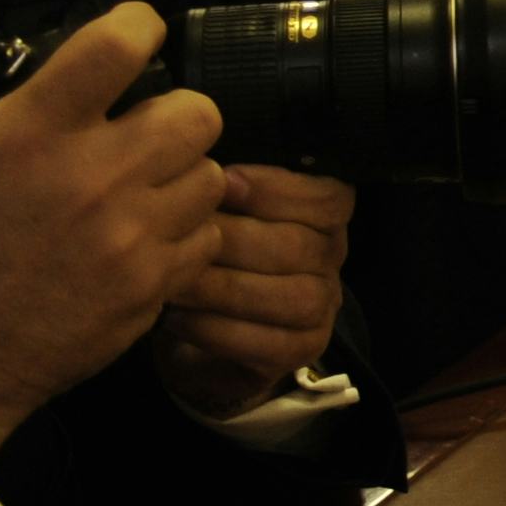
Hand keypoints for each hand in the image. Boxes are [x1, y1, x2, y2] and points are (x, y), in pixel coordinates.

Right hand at [0, 0, 227, 476]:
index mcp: (32, 132)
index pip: (123, 44)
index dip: (137, 26)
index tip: (130, 37)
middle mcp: (92, 178)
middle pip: (197, 110)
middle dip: (173, 111)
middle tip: (140, 127)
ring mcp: (129, 238)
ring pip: (212, 174)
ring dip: (182, 173)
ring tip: (139, 185)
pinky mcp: (149, 288)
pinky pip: (205, 237)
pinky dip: (183, 233)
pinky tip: (140, 236)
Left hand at [146, 164, 354, 419]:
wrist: (199, 325)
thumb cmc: (206, 250)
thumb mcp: (216, 207)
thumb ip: (220, 184)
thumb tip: (197, 155)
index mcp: (323, 213)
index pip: (328, 197)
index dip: (277, 189)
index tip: (225, 180)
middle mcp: (332, 256)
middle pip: (301, 246)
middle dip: (235, 240)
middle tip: (180, 235)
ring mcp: (323, 305)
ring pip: (292, 296)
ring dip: (225, 288)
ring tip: (173, 281)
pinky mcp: (303, 349)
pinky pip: (270, 343)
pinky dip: (218, 331)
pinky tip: (178, 318)